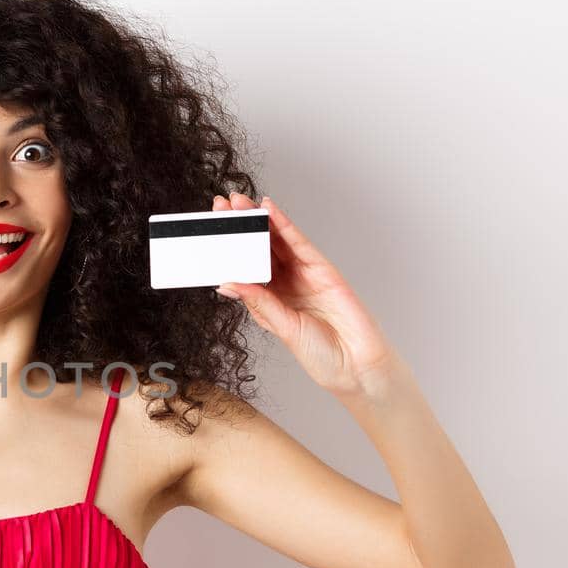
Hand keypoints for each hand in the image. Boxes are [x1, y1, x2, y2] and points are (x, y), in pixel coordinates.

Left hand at [212, 192, 399, 397]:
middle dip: (240, 227)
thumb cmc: (320, 354)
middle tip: (221, 205)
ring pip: (277, 241)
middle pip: (260, 249)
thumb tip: (229, 284)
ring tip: (239, 202)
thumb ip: (260, 302)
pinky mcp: (323, 269)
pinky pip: (300, 243)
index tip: (211, 232)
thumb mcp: (282, 327)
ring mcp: (305, 275)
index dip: (230, 249)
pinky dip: (285, 225)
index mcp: (271, 299)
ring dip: (259, 220)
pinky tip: (270, 210)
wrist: (356, 365)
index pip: (246, 268)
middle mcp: (286, 284)